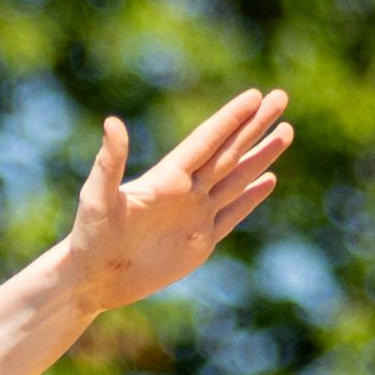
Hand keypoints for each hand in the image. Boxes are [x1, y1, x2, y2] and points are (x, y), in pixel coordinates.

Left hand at [57, 88, 292, 316]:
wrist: (94, 278)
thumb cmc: (89, 236)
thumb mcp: (97, 197)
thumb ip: (110, 162)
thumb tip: (113, 122)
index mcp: (167, 177)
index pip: (207, 141)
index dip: (231, 119)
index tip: (255, 96)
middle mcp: (186, 191)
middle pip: (229, 151)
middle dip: (255, 126)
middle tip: (281, 97)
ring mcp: (196, 215)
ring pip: (237, 178)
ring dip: (261, 155)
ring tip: (285, 131)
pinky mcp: (201, 241)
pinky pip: (232, 214)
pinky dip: (251, 196)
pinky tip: (268, 179)